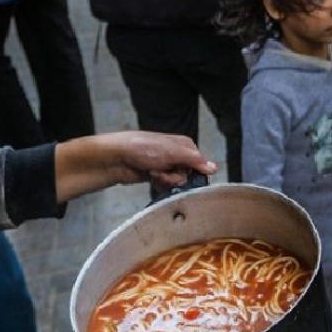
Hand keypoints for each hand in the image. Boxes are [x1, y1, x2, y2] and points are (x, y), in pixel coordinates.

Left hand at [54, 132, 218, 202]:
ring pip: (177, 182)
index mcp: (184, 145)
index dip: (192, 170)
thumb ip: (194, 161)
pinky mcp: (156, 176)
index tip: (180, 169)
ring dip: (165, 181)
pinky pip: (166, 186)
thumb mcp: (171, 152)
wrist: (116, 158)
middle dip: (176, 176)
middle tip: (162, 171)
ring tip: (153, 173)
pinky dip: (159, 184)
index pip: (200, 163)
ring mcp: (165, 166)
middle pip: (188, 174)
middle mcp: (176, 155)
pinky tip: (150, 178)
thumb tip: (215, 168)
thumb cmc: (142, 148)